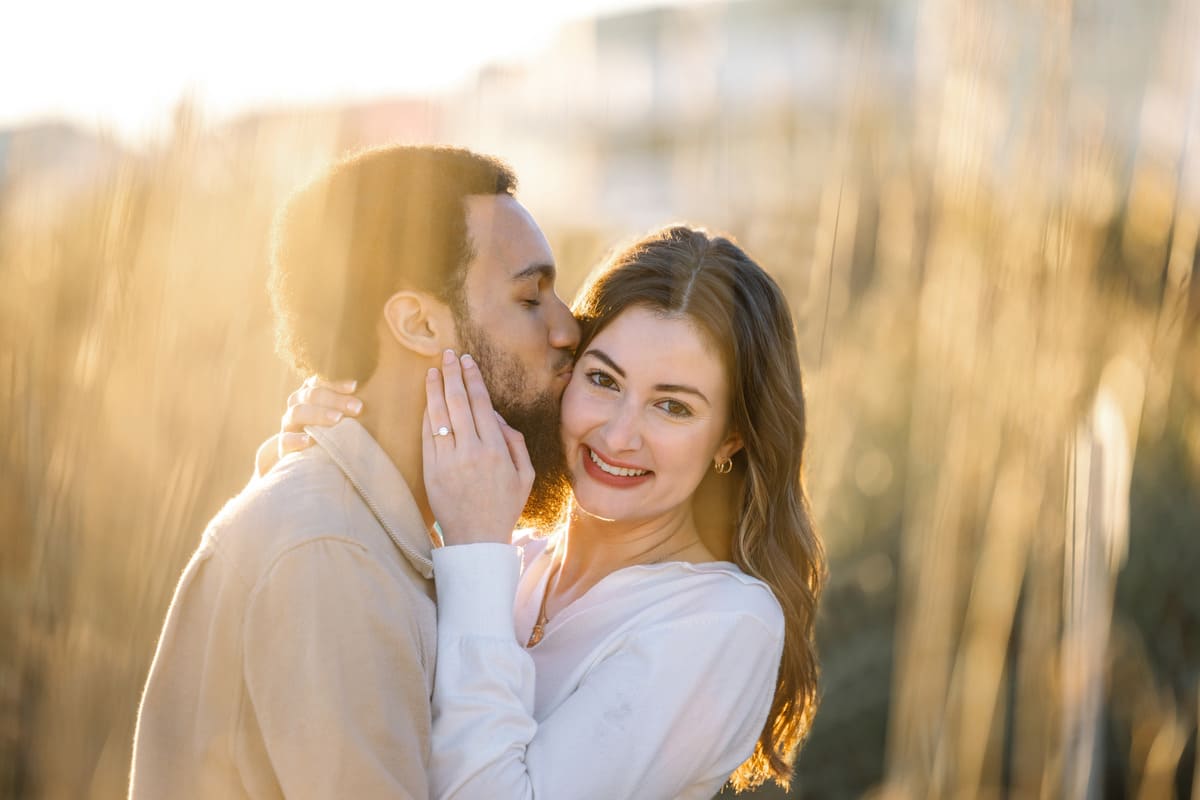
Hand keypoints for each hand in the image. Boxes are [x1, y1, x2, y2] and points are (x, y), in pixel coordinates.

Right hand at [254, 376, 361, 475]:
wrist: (310, 461)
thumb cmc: (333, 434)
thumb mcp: (340, 417)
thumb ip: (348, 407)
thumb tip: (369, 398)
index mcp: (309, 395)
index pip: (319, 382)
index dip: (336, 383)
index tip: (355, 386)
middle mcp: (297, 406)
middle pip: (310, 395)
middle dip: (335, 399)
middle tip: (357, 407)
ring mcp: (288, 425)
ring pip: (296, 412)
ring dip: (318, 414)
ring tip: (338, 419)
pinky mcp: (283, 446)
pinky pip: (286, 440)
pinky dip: (297, 439)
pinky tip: (310, 441)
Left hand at [423, 350, 533, 545]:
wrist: (476, 539)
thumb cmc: (504, 507)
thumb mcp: (525, 475)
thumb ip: (514, 441)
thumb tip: (495, 415)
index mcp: (496, 450)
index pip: (482, 404)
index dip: (473, 379)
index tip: (468, 361)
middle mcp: (471, 451)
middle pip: (458, 403)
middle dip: (452, 375)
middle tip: (448, 354)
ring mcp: (448, 461)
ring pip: (439, 416)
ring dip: (435, 390)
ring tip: (432, 371)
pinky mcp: (431, 471)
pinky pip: (427, 436)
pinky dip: (427, 415)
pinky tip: (427, 401)